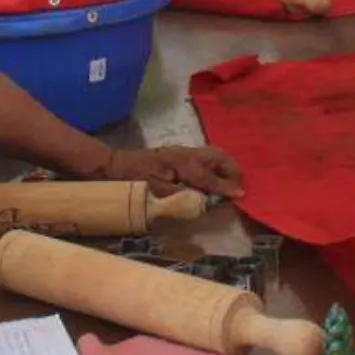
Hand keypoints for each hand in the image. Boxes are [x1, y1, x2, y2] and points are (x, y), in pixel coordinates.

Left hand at [103, 146, 244, 197]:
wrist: (113, 165)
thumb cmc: (134, 179)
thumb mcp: (157, 191)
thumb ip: (183, 196)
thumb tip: (204, 203)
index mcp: (183, 162)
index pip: (210, 176)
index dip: (226, 187)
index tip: (241, 195)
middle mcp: (186, 153)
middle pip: (218, 156)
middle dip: (231, 170)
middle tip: (237, 187)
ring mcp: (181, 151)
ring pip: (212, 154)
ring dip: (224, 167)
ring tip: (229, 183)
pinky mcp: (177, 154)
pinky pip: (204, 156)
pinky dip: (214, 165)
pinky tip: (212, 178)